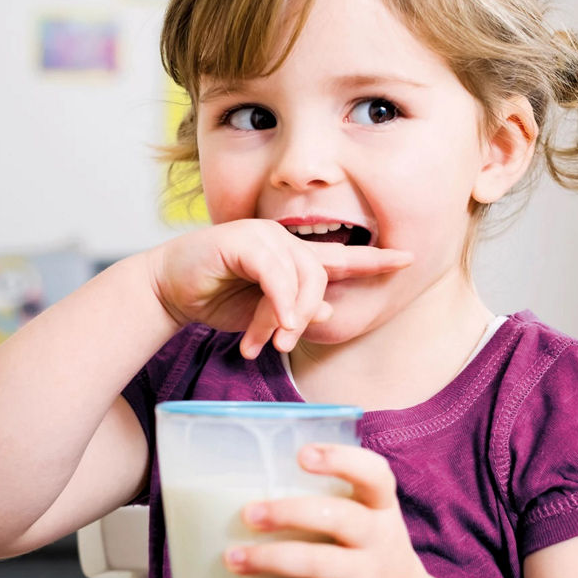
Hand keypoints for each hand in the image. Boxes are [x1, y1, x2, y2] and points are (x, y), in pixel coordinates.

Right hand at [147, 220, 412, 357]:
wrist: (168, 289)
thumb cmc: (216, 297)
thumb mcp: (264, 315)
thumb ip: (294, 312)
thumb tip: (324, 312)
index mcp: (295, 257)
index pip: (343, 256)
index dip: (376, 259)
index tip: (409, 259)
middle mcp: (284, 240)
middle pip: (324, 272)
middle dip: (310, 312)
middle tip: (283, 341)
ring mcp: (263, 235)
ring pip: (302, 274)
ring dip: (289, 313)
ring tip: (271, 339)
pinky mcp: (242, 240)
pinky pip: (275, 272)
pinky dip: (278, 300)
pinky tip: (273, 322)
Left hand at [224, 442, 438, 577]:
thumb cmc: (371, 559)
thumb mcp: (370, 525)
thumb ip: (332, 504)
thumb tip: (253, 485)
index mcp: (382, 509)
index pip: (374, 474)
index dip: (341, 459)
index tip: (302, 455)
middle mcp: (381, 540)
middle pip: (338, 517)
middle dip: (288, 513)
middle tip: (248, 514)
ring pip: (317, 562)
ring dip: (268, 558)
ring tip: (233, 558)